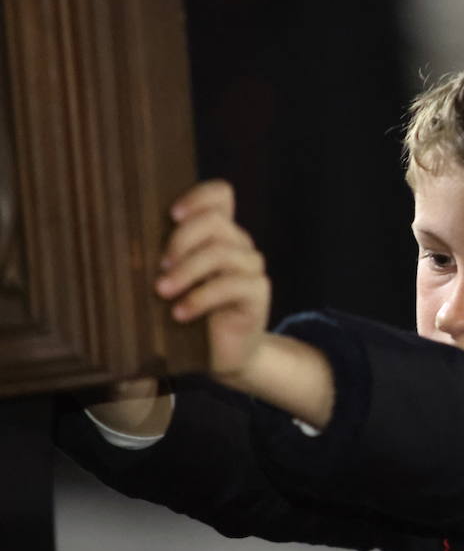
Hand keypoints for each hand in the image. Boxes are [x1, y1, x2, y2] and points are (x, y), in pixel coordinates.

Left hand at [156, 180, 270, 383]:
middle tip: (159, 266)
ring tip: (162, 292)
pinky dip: (200, 297)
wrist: (220, 355)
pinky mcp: (257, 292)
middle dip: (181, 240)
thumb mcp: (171, 281)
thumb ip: (161, 259)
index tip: (172, 215)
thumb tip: (120, 243)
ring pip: (221, 252)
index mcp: (218, 233)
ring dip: (187, 271)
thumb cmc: (188, 314)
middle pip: (215, 221)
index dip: (198, 197)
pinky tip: (180, 314)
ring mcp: (250, 267)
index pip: (220, 195)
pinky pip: (232, 284)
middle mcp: (238, 244)